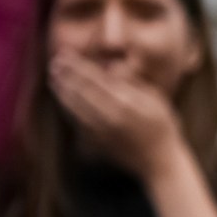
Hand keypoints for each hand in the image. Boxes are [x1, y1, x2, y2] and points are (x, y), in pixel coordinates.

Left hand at [47, 47, 183, 180]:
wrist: (159, 162)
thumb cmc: (162, 127)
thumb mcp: (155, 99)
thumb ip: (132, 82)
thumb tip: (110, 67)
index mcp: (126, 103)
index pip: (94, 79)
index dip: (77, 66)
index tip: (66, 54)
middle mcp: (110, 116)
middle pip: (81, 91)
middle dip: (66, 76)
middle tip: (54, 62)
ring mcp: (101, 131)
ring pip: (74, 107)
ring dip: (62, 91)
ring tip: (53, 78)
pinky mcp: (96, 142)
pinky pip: (76, 121)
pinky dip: (67, 108)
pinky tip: (63, 99)